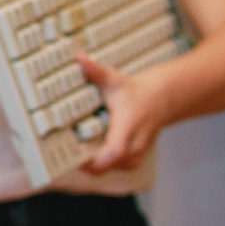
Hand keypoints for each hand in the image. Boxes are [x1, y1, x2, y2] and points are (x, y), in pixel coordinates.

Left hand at [78, 53, 165, 171]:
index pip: (114, 151)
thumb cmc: (133, 90)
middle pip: (111, 165)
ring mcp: (136, 153)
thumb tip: (78, 57)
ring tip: (74, 153)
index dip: (96, 160)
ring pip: (114, 169)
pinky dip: (103, 165)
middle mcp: (134, 143)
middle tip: (64, 154)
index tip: (76, 159)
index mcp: (128, 125)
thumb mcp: (113, 79)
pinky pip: (117, 168)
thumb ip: (95, 70)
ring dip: (95, 164)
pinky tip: (88, 155)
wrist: (160, 99)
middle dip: (88, 163)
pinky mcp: (135, 158)